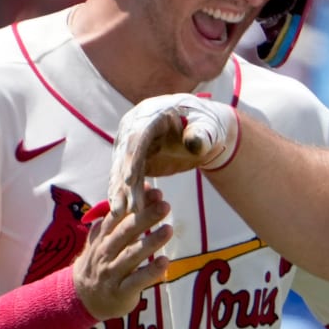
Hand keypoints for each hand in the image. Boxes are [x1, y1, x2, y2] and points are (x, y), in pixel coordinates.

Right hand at [71, 185, 172, 320]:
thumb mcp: (103, 239)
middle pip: (125, 233)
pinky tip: (164, 262)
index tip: (155, 192)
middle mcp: (105, 253)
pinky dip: (150, 272)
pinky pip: (136, 281)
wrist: (81, 298)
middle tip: (164, 206)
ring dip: (150, 242)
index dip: (136, 203)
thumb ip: (120, 217)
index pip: (119, 216)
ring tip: (168, 229)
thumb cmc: (100, 261)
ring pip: (131, 255)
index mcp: (102, 237)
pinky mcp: (120, 292)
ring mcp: (112, 273)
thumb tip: (143, 189)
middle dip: (145, 218)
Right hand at [107, 94, 239, 217]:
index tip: (130, 180)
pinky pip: (125, 176)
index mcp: (152, 113)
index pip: (138, 136)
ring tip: (120, 214)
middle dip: (125, 182)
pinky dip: (123, 193)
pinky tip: (119, 211)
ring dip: (120, 192)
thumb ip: (202, 135)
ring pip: (122, 168)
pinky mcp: (133, 157)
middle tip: (126, 210)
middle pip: (126, 155)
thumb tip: (194, 143)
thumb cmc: (208, 126)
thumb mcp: (209, 128)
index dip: (133, 158)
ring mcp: (130, 142)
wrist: (203, 130)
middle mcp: (134, 126)